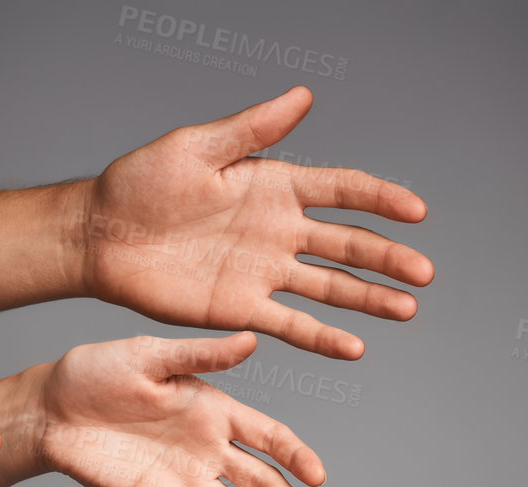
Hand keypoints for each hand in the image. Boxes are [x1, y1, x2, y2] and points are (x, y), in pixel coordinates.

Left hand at [34, 332, 324, 486]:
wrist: (50, 409)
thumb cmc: (97, 372)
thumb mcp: (149, 357)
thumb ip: (200, 356)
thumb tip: (251, 340)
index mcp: (215, 411)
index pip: (269, 436)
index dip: (296, 456)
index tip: (317, 477)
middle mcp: (207, 449)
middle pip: (260, 479)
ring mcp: (182, 479)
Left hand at [82, 86, 432, 359]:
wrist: (104, 237)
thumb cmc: (142, 183)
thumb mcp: (197, 148)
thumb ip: (253, 129)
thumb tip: (303, 97)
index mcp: (274, 185)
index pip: (341, 191)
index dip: (381, 199)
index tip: (416, 211)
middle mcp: (279, 231)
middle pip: (348, 245)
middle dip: (388, 258)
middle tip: (424, 274)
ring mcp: (265, 273)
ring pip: (331, 288)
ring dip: (370, 301)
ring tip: (407, 309)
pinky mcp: (243, 310)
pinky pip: (293, 325)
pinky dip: (323, 338)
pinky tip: (355, 347)